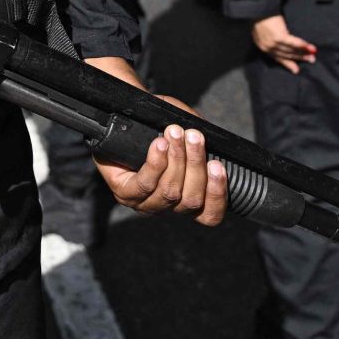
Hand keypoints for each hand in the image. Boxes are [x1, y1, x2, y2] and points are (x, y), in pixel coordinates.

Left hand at [84, 55, 226, 225]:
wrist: (119, 123)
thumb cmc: (154, 128)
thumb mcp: (182, 126)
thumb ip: (198, 134)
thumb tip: (210, 137)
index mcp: (186, 198)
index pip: (209, 214)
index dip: (217, 194)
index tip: (219, 166)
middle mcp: (168, 206)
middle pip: (191, 199)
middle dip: (196, 165)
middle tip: (194, 136)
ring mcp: (145, 202)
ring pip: (170, 191)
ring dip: (177, 159)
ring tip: (175, 132)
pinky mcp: (125, 194)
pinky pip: (145, 184)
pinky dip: (155, 163)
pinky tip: (159, 145)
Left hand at [251, 15, 316, 73]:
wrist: (256, 9)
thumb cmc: (259, 17)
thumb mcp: (262, 31)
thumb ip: (270, 39)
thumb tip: (280, 42)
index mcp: (262, 46)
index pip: (277, 57)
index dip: (288, 63)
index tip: (296, 69)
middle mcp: (267, 47)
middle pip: (286, 55)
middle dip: (300, 58)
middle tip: (311, 60)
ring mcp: (273, 43)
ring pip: (291, 50)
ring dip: (304, 53)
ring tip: (313, 55)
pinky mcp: (278, 37)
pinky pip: (293, 43)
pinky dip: (302, 45)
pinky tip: (310, 47)